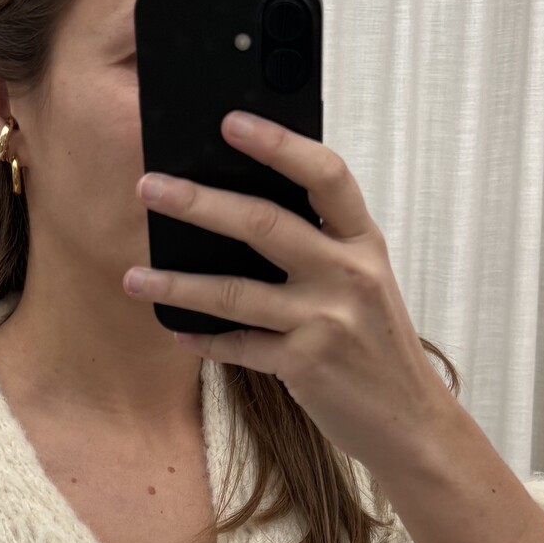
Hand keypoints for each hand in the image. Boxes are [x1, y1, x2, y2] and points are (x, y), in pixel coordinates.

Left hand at [125, 112, 448, 471]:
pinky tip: (175, 329)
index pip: (325, 174)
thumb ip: (322, 245)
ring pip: (235, 291)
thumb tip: (243, 209)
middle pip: (264, 223)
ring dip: (177, 283)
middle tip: (150, 186)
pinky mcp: (305, 365)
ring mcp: (326, 320)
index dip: (278, 143)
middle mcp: (348, 273)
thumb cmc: (378, 344)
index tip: (231, 121)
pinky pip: (239, 345)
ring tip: (133, 276)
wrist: (411, 420)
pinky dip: (203, 339)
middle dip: (199, 202)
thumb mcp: (365, 281)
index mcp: (364, 241)